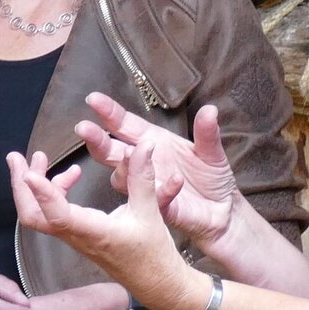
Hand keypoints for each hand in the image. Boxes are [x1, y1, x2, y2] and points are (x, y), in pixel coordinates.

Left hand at [6, 146, 203, 309]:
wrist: (155, 283)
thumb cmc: (153, 254)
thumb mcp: (151, 212)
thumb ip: (142, 177)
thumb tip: (143, 146)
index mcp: (94, 232)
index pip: (58, 215)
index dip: (42, 194)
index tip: (30, 172)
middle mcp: (77, 236)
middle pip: (33, 216)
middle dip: (19, 187)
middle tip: (16, 158)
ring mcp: (74, 237)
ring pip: (39, 215)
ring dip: (32, 187)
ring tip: (39, 159)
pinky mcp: (77, 235)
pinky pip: (53, 214)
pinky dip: (52, 192)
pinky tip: (71, 177)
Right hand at [78, 96, 241, 246]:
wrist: (224, 210)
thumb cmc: (212, 178)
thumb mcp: (211, 151)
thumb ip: (207, 132)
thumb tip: (210, 110)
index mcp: (152, 142)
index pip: (124, 124)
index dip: (108, 112)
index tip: (92, 99)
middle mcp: (143, 163)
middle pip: (111, 150)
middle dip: (96, 139)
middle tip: (84, 128)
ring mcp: (147, 186)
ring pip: (122, 177)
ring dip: (124, 165)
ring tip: (131, 153)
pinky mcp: (159, 209)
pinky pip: (155, 200)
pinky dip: (164, 190)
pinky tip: (175, 181)